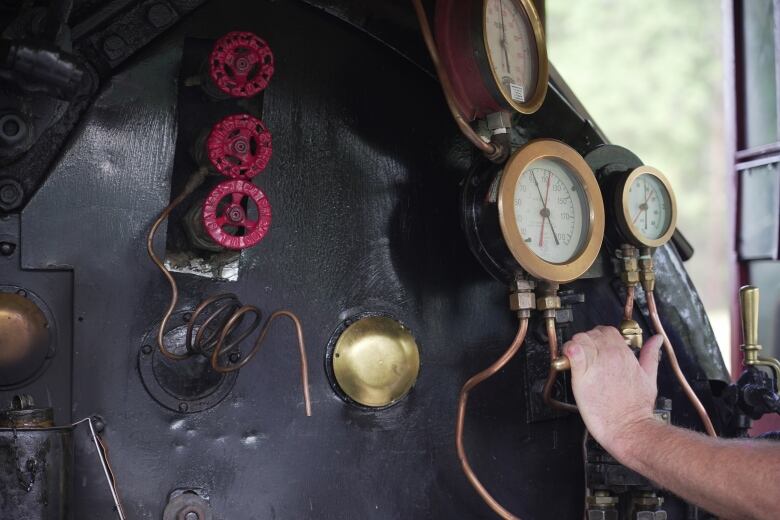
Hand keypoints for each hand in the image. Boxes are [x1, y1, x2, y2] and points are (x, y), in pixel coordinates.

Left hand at [563, 326, 663, 460]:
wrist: (629, 428)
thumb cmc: (637, 407)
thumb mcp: (649, 377)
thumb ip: (650, 355)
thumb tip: (656, 340)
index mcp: (624, 354)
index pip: (607, 331)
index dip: (599, 337)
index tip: (596, 348)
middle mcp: (610, 355)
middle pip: (592, 333)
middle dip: (587, 341)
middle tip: (585, 356)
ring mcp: (595, 365)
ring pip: (580, 339)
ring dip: (575, 345)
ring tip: (576, 360)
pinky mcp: (581, 377)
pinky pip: (573, 354)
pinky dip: (568, 352)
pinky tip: (568, 358)